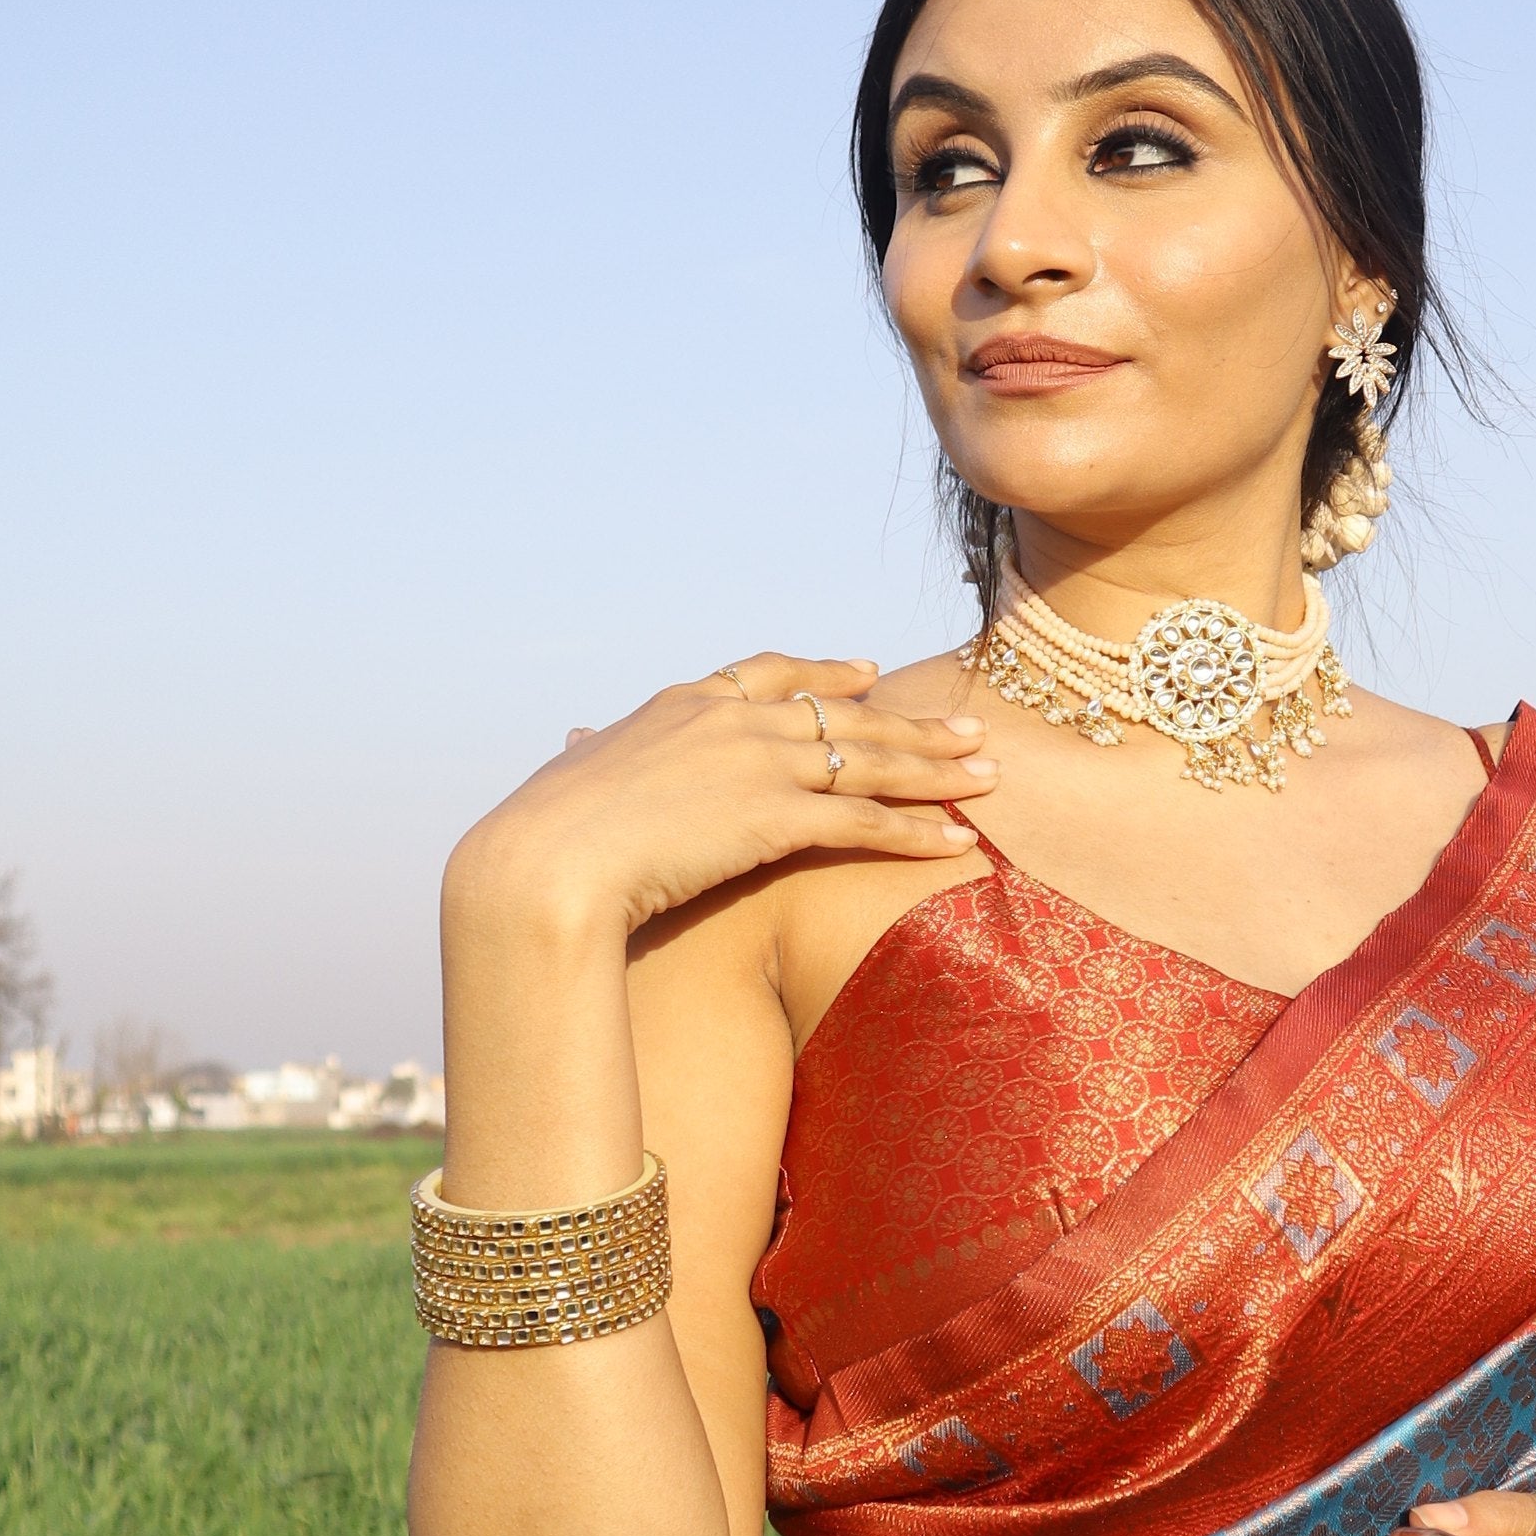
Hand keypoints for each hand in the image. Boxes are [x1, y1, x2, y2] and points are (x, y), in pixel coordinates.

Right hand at [448, 651, 998, 943]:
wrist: (545, 862)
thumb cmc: (544, 832)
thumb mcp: (571, 776)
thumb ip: (591, 757)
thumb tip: (573, 745)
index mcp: (683, 704)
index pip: (770, 674)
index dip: (826, 675)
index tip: (867, 673)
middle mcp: (732, 722)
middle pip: (843, 714)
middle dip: (912, 723)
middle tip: (969, 724)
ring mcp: (758, 765)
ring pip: (868, 761)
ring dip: (936, 769)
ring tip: (991, 772)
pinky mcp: (775, 818)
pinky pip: (865, 823)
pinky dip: (917, 832)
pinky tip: (961, 842)